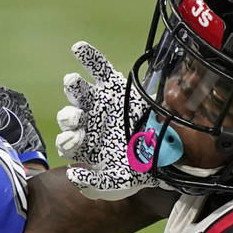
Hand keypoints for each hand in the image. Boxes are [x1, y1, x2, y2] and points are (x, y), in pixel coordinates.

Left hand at [55, 41, 171, 199]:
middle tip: (76, 119)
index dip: (67, 142)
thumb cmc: (138, 170)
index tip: (76, 142)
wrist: (166, 155)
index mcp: (85, 145)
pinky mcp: (113, 87)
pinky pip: (99, 69)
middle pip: (68, 116)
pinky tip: (78, 48)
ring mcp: (100, 103)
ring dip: (73, 88)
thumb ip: (91, 185)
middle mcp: (89, 123)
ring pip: (78, 93)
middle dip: (68, 118)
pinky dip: (88, 57)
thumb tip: (72, 172)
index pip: (67, 143)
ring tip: (72, 84)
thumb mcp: (113, 185)